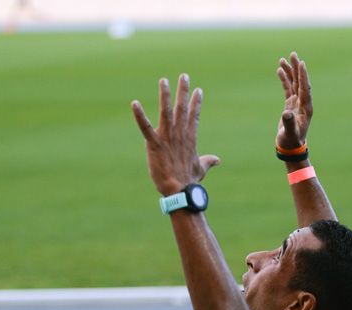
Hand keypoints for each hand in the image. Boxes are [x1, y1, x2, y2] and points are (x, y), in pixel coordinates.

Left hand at [132, 74, 220, 195]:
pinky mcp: (154, 144)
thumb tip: (218, 160)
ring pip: (166, 112)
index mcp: (190, 139)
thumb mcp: (201, 169)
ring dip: (165, 95)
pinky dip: (139, 115)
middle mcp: (179, 135)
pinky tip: (134, 103)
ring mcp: (167, 138)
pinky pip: (145, 127)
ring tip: (163, 81)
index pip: (194, 116)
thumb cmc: (190, 182)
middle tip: (184, 76)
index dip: (196, 103)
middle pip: (182, 109)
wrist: (180, 191)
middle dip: (183, 91)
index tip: (199, 90)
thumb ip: (208, 161)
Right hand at [276, 52, 312, 150]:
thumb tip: (286, 113)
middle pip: (301, 81)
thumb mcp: (290, 133)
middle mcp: (303, 102)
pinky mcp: (291, 104)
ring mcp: (297, 102)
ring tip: (283, 59)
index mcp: (306, 107)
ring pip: (294, 83)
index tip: (301, 63)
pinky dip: (285, 79)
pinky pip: (288, 88)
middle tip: (293, 54)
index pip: (305, 88)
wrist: (290, 146)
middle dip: (297, 68)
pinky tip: (280, 70)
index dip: (303, 76)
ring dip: (290, 71)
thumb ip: (289, 123)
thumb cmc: (291, 141)